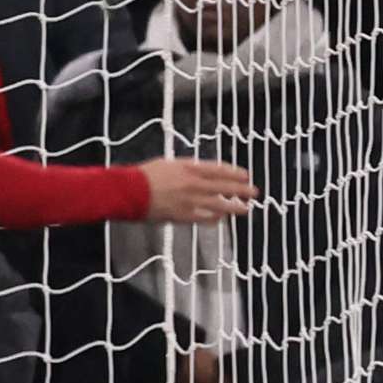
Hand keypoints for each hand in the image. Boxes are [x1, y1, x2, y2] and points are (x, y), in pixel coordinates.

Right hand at [139, 157, 254, 223]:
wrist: (127, 191)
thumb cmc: (143, 176)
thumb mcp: (167, 164)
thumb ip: (187, 168)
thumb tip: (201, 173)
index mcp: (189, 168)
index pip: (220, 170)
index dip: (235, 173)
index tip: (246, 175)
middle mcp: (194, 184)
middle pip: (225, 187)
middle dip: (242, 190)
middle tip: (254, 192)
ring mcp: (189, 201)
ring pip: (220, 205)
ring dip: (235, 207)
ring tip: (246, 209)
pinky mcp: (182, 215)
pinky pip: (205, 218)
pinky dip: (215, 218)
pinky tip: (221, 219)